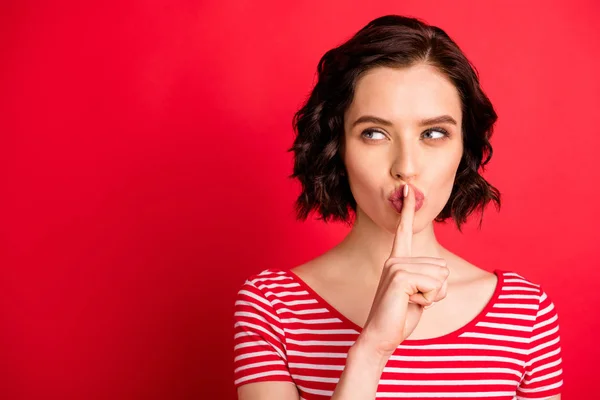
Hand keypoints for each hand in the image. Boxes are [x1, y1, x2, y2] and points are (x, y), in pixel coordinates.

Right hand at [358, 184, 449, 356]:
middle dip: (437, 290)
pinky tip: (408, 304)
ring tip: (410, 303)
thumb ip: (428, 280)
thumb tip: (441, 273)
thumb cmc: (399, 317)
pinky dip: (429, 300)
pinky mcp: (400, 276)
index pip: (404, 230)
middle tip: (414, 301)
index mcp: (397, 260)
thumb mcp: (418, 296)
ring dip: (433, 296)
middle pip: (442, 266)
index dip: (408, 209)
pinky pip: (434, 286)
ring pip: (441, 276)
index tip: (408, 188)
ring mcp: (395, 266)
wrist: (380, 337)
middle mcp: (394, 259)